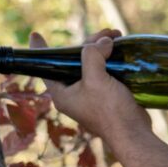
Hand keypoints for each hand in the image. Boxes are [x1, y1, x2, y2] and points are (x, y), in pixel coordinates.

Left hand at [30, 30, 151, 141]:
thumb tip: (103, 41)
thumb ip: (93, 56)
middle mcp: (73, 93)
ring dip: (102, 49)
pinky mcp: (105, 95)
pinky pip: (103, 71)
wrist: (132, 132)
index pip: (46, 68)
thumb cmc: (110, 111)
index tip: (35, 34)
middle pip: (74, 61)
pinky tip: (119, 49)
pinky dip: (109, 59)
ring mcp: (90, 94)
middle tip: (106, 33)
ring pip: (90, 64)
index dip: (41, 50)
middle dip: (89, 44)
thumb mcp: (96, 80)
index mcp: (62, 93)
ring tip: (117, 36)